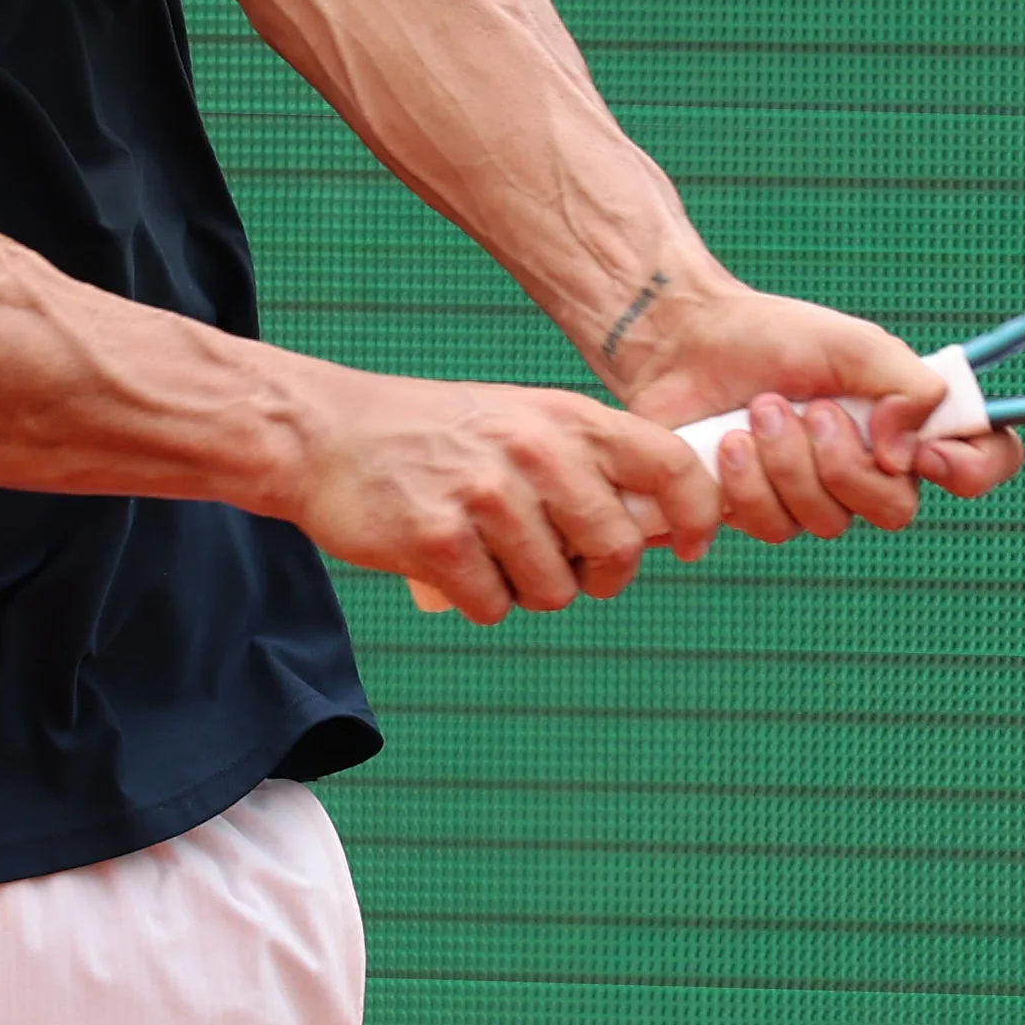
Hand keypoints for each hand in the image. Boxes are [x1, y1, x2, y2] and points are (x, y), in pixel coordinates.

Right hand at [283, 376, 719, 623]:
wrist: (325, 434)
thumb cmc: (437, 435)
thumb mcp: (522, 420)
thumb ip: (589, 461)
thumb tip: (662, 526)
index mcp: (565, 417)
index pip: (670, 464)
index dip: (699, 513)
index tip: (693, 544)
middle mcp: (535, 451)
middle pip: (619, 548)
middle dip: (599, 575)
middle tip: (564, 566)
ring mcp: (487, 495)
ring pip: (556, 589)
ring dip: (529, 589)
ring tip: (492, 553)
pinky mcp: (439, 540)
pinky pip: (494, 607)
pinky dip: (478, 599)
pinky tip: (452, 562)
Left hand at [605, 277, 1024, 544]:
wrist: (685, 342)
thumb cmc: (772, 336)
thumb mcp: (853, 343)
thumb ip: (907, 386)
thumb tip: (912, 454)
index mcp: (906, 423)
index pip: (980, 463)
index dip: (973, 470)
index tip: (925, 452)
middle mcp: (869, 468)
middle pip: (895, 511)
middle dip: (845, 461)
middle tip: (809, 409)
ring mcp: (814, 497)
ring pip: (827, 523)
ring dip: (788, 462)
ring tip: (757, 410)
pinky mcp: (759, 513)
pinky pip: (771, 528)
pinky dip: (748, 482)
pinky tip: (729, 444)